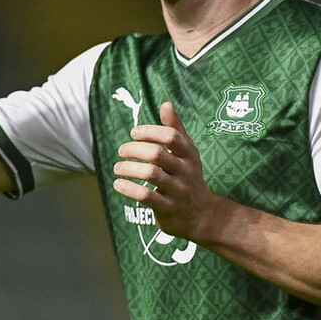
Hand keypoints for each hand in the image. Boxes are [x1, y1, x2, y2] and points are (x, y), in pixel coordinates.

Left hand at [112, 102, 220, 240]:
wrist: (203, 216)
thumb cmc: (189, 178)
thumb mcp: (187, 154)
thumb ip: (175, 129)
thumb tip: (166, 104)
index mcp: (189, 155)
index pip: (171, 136)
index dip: (150, 131)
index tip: (134, 133)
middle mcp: (185, 172)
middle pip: (158, 155)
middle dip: (135, 150)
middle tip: (121, 151)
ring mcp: (177, 191)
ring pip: (151, 174)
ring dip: (129, 169)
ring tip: (117, 167)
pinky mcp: (168, 209)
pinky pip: (146, 196)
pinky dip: (129, 188)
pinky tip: (119, 184)